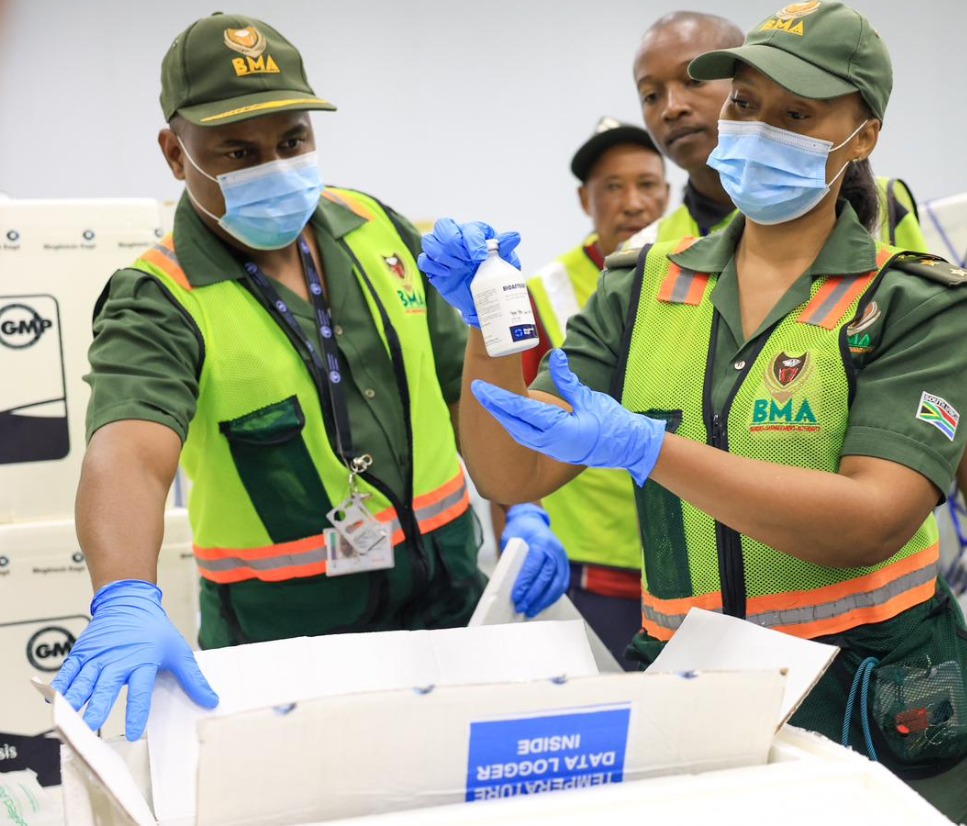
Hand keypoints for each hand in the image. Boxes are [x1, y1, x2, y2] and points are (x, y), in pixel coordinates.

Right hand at [51, 579, 218, 740]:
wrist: (129, 602)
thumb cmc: (155, 631)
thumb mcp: (179, 652)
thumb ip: (193, 679)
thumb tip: (212, 701)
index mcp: (142, 661)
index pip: (141, 691)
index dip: (136, 712)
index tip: (132, 732)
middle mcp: (117, 659)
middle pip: (105, 687)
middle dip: (96, 708)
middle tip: (88, 730)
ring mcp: (97, 656)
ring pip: (82, 681)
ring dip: (74, 702)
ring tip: (66, 723)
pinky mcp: (82, 652)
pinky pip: (67, 671)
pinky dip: (59, 686)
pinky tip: (52, 701)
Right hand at [418, 218, 521, 326]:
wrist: (483, 299)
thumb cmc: (494, 275)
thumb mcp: (505, 263)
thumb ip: (505, 249)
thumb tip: (514, 236)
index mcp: (474, 233)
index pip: (468, 228)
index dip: (473, 241)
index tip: (480, 257)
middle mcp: (456, 238)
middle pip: (443, 226)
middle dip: (452, 242)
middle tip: (463, 260)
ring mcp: (442, 252)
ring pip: (429, 240)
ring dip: (442, 253)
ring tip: (456, 267)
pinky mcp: (433, 267)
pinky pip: (424, 260)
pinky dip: (432, 265)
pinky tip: (445, 273)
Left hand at [472, 349, 666, 485]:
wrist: (627, 448)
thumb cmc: (611, 422)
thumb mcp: (589, 397)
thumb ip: (567, 379)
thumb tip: (555, 354)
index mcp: (559, 429)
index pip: (521, 412)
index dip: (499, 399)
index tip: (481, 388)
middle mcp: (550, 442)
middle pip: (513, 424)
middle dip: (494, 407)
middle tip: (477, 389)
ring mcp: (551, 448)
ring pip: (517, 433)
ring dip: (501, 417)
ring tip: (488, 400)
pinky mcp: (552, 450)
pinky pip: (526, 438)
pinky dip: (513, 425)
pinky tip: (506, 415)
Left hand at [503, 503, 569, 617]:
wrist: (532, 520)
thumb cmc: (519, 531)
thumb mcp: (510, 540)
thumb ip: (510, 559)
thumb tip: (506, 585)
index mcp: (541, 541)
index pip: (533, 566)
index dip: (525, 583)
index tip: (516, 596)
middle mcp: (554, 549)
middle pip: (546, 577)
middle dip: (533, 595)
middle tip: (522, 607)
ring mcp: (562, 557)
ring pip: (556, 583)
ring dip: (544, 600)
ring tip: (531, 610)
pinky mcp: (564, 564)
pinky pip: (561, 584)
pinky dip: (552, 596)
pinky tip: (542, 604)